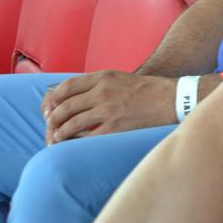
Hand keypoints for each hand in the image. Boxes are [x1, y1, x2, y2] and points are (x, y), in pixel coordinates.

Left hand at [40, 71, 175, 143]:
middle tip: (50, 126)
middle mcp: (103, 92)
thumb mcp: (120, 78)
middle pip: (66, 106)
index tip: (50, 108)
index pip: (67, 86)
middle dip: (53, 118)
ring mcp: (108, 110)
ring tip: (56, 138)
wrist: (173, 99)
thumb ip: (99, 84)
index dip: (53, 99)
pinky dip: (74, 143)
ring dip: (60, 133)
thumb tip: (75, 98)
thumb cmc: (147, 90)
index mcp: (103, 77)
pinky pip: (86, 138)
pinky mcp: (116, 127)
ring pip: (72, 123)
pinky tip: (71, 146)